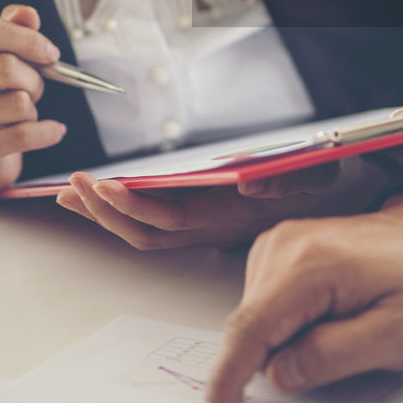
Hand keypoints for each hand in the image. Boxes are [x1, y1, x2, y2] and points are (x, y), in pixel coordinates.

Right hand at [0, 5, 66, 209]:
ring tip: (23, 111)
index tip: (50, 53)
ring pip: (17, 103)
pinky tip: (52, 130)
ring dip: (33, 107)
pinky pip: (21, 136)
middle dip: (35, 78)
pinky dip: (46, 132)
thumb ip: (13, 28)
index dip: (27, 38)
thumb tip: (27, 14)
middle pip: (5, 67)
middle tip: (35, 87)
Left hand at [55, 158, 384, 250]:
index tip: (110, 187)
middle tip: (76, 187)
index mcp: (231, 215)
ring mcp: (203, 222)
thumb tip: (251, 184)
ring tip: (73, 193)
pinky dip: (120, 208)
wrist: (330, 196)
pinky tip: (97, 195)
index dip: (138, 207)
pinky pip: (151, 218)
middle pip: (148, 230)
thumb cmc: (318, 177)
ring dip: (106, 213)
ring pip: (145, 230)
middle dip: (107, 211)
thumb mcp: (314, 172)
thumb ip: (286, 178)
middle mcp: (211, 224)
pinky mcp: (199, 212)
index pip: (174, 218)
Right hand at [203, 193, 402, 402]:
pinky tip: (325, 319)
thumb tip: (278, 374)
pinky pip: (264, 306)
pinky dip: (284, 327)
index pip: (251, 330)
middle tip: (337, 357)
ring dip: (283, 343)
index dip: (228, 380)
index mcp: (311, 264)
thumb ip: (335, 356)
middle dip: (273, 362)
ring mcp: (277, 244)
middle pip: (250, 327)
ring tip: (342, 329)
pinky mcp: (276, 251)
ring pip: (255, 319)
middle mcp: (284, 245)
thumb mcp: (399, 335)